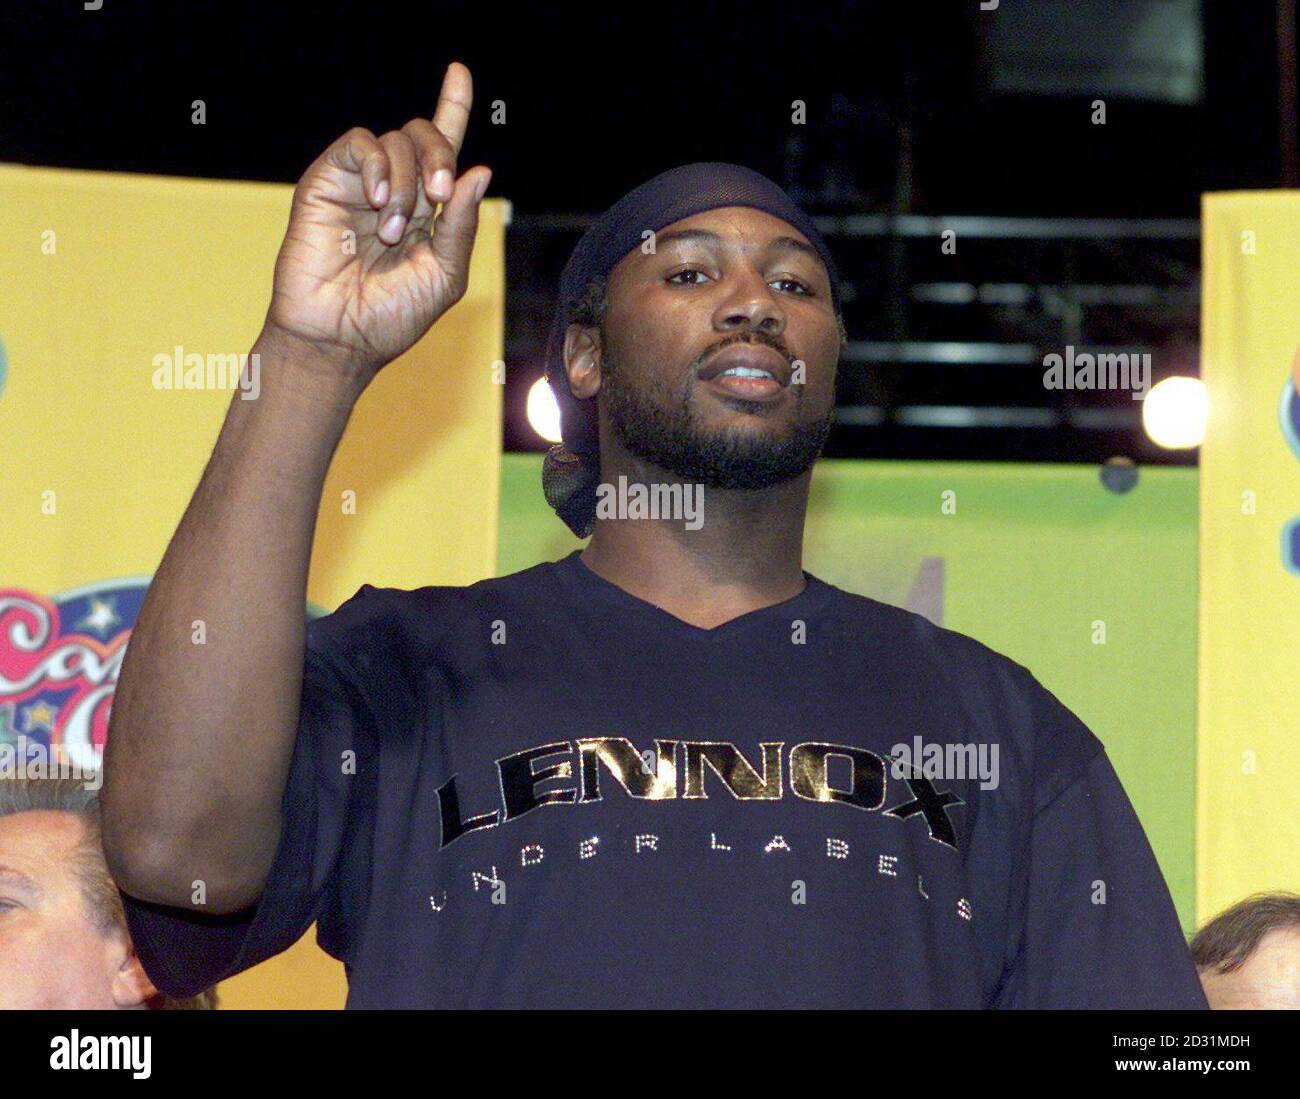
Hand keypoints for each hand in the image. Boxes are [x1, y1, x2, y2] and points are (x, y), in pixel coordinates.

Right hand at [263, 61, 490, 382]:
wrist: (340, 336)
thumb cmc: (392, 316)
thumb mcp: (444, 275)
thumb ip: (461, 226)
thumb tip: (479, 170)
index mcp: (426, 209)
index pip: (442, 147)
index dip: (452, 106)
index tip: (459, 72)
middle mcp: (395, 189)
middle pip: (426, 137)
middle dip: (441, 157)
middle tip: (439, 198)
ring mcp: (361, 184)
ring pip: (396, 141)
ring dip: (407, 184)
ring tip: (392, 231)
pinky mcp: (328, 180)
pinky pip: (360, 144)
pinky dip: (378, 168)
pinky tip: (379, 204)